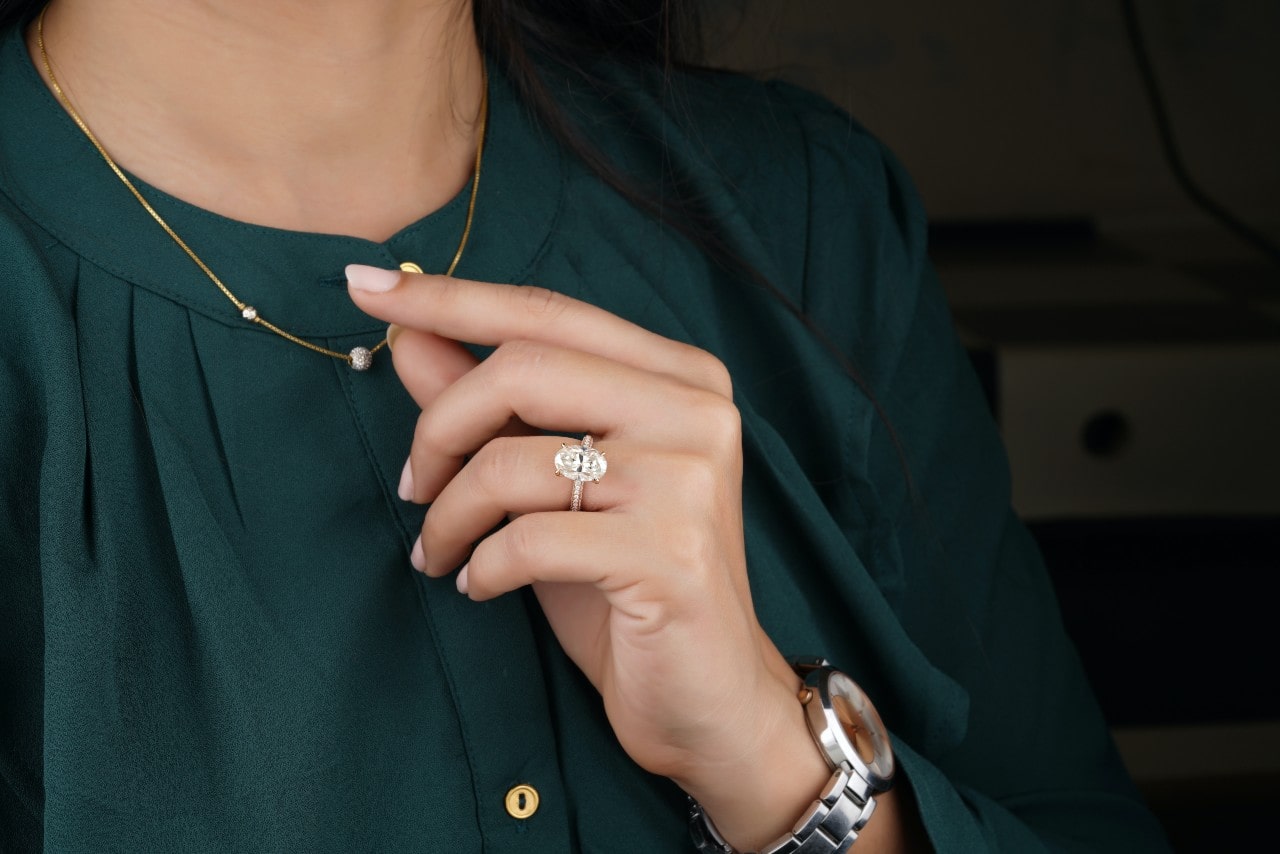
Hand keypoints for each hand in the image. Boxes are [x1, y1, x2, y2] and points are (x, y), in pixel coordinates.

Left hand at [347, 264, 831, 849]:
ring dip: (449, 514)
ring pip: (513, 461)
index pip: (548, 313)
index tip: (364, 287)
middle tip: (413, 485)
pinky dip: (482, 566)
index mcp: (679, 377)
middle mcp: (696, 411)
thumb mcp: (553, 486)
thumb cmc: (628, 585)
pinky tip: (481, 587)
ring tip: (441, 552)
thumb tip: (408, 335)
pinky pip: (528, 539)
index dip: (452, 299)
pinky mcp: (670, 553)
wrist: (711, 697)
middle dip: (440, 428)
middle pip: (524, 369)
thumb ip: (492, 406)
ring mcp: (688, 480)